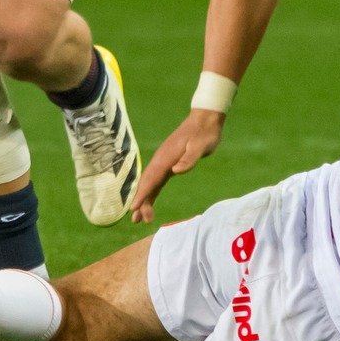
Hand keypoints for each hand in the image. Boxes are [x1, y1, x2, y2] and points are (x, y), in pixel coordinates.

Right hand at [131, 108, 224, 222]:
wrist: (205, 120)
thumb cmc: (205, 133)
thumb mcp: (201, 146)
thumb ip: (189, 159)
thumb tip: (176, 171)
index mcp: (166, 157)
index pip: (150, 178)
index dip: (142, 194)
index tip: (133, 208)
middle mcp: (161, 160)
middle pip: (147, 183)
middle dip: (140, 202)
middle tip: (137, 220)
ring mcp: (164, 161)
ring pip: (150, 183)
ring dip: (144, 199)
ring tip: (139, 218)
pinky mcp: (169, 163)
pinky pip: (157, 181)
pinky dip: (151, 192)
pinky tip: (149, 203)